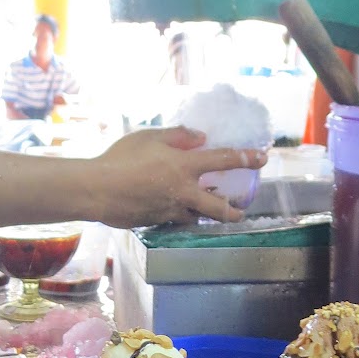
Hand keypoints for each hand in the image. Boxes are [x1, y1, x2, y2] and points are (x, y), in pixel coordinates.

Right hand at [88, 127, 267, 227]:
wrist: (97, 190)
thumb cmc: (120, 158)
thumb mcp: (149, 136)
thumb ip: (178, 136)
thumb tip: (201, 138)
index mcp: (183, 166)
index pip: (223, 160)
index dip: (245, 158)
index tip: (262, 158)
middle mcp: (183, 191)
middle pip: (218, 207)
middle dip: (232, 211)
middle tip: (239, 212)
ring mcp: (170, 210)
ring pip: (195, 216)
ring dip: (203, 214)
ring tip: (204, 210)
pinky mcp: (156, 221)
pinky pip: (174, 219)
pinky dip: (179, 215)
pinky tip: (173, 209)